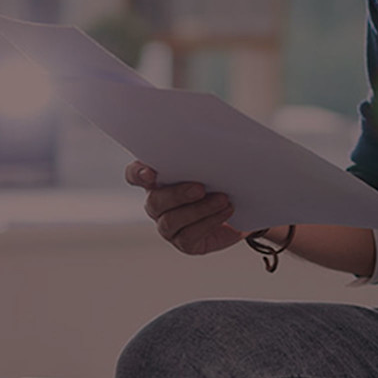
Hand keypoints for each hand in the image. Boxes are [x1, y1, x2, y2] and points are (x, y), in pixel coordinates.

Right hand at [125, 161, 245, 255]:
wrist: (243, 208)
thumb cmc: (222, 180)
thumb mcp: (212, 164)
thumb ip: (201, 154)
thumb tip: (209, 135)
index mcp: (158, 180)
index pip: (135, 175)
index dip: (138, 174)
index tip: (151, 173)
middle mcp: (158, 204)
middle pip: (155, 201)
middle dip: (177, 194)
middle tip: (200, 188)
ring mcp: (169, 226)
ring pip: (171, 221)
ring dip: (199, 210)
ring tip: (223, 199)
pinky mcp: (185, 242)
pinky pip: (189, 236)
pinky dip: (209, 222)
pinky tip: (226, 211)